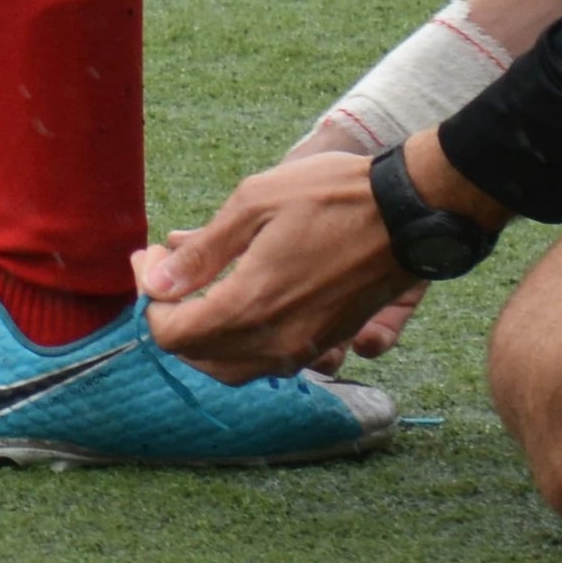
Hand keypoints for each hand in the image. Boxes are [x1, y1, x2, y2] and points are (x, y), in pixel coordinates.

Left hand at [142, 142, 424, 377]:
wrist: (411, 212)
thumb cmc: (331, 196)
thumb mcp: (253, 204)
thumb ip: (202, 252)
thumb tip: (156, 283)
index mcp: (250, 306)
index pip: (173, 334)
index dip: (150, 301)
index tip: (150, 260)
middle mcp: (276, 341)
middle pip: (198, 356)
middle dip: (172, 317)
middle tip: (167, 271)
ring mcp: (306, 348)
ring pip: (233, 366)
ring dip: (205, 334)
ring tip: (199, 286)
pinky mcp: (327, 341)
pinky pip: (268, 361)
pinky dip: (240, 340)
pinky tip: (241, 298)